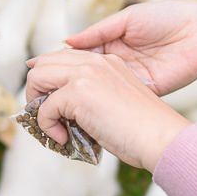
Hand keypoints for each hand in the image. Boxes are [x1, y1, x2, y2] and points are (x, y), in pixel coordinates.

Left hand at [25, 49, 190, 170]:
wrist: (160, 137)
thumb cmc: (143, 130)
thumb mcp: (115, 102)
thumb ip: (92, 97)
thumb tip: (63, 113)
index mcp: (106, 61)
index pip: (62, 57)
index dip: (48, 78)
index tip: (46, 101)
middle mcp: (94, 62)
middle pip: (43, 63)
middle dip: (36, 90)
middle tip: (45, 115)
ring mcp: (85, 74)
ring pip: (37, 77)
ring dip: (37, 105)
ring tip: (51, 126)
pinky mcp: (78, 92)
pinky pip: (45, 108)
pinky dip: (47, 127)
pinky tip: (63, 138)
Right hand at [33, 0, 196, 96]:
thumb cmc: (168, 17)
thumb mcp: (128, 18)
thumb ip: (97, 33)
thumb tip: (66, 42)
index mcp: (110, 44)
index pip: (76, 59)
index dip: (56, 68)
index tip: (35, 76)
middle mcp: (116, 64)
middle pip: (80, 80)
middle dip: (60, 88)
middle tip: (38, 96)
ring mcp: (128, 80)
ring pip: (95, 94)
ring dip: (76, 102)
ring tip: (52, 108)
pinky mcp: (142, 92)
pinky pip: (116, 102)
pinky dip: (100, 108)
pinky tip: (80, 112)